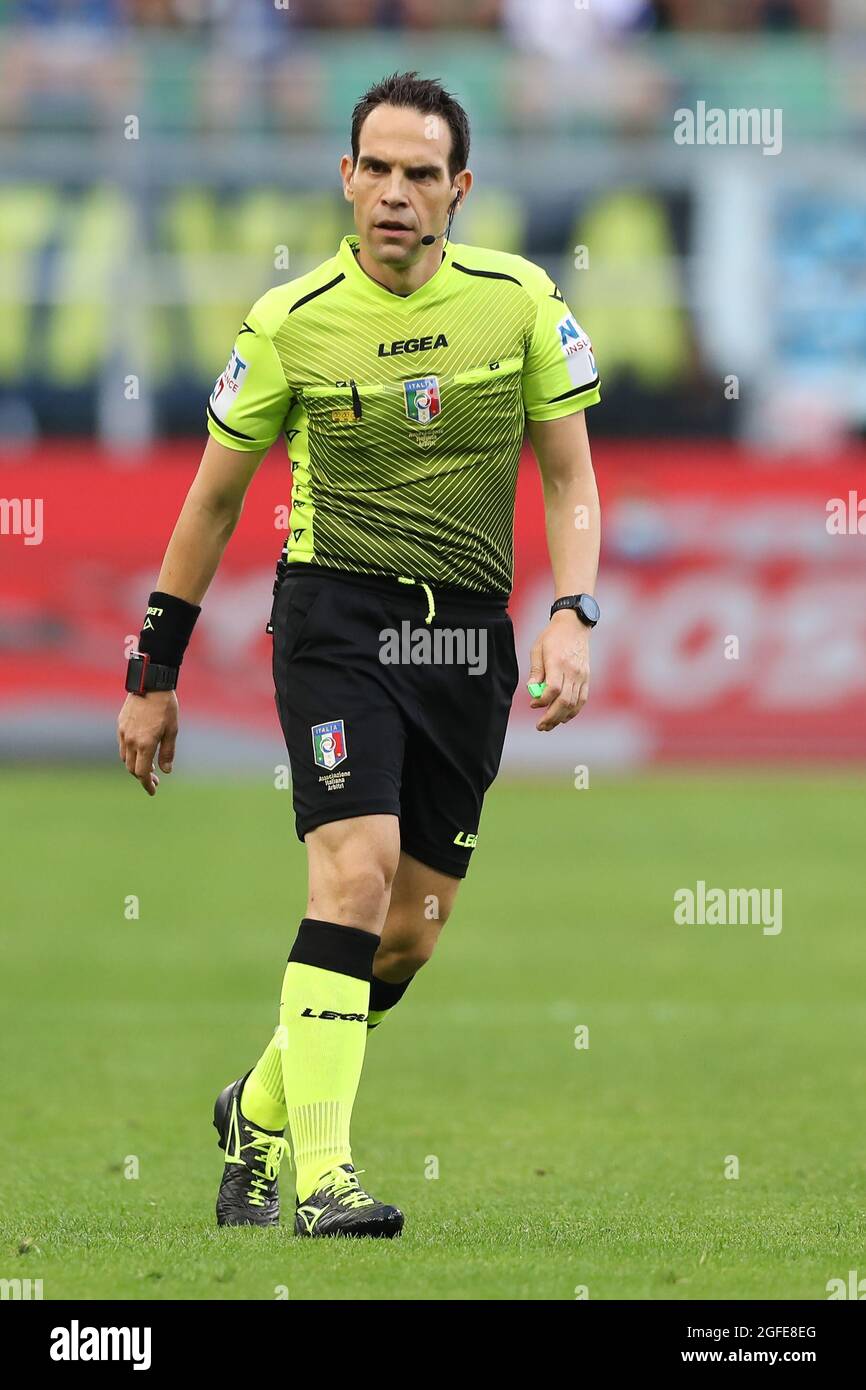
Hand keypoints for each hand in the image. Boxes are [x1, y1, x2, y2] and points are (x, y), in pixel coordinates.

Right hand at [117, 690, 178, 795]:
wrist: (150, 685)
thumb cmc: (165, 707)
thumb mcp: (172, 730)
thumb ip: (167, 752)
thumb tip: (165, 771)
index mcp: (145, 744)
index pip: (142, 772)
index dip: (147, 784)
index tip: (153, 790)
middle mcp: (131, 741)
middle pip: (132, 768)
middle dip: (142, 777)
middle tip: (155, 780)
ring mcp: (123, 733)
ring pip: (125, 758)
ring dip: (135, 765)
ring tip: (149, 765)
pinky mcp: (120, 725)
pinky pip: (122, 746)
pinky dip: (130, 754)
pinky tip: (140, 751)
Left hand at [527, 611, 589, 731]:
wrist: (575, 625)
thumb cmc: (552, 637)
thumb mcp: (537, 650)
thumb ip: (535, 672)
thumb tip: (532, 692)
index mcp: (558, 662)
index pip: (553, 689)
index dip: (542, 701)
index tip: (533, 705)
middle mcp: (572, 671)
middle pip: (564, 700)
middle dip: (551, 717)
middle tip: (540, 726)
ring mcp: (582, 675)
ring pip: (574, 703)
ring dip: (561, 717)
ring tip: (549, 725)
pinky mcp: (587, 678)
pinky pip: (582, 699)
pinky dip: (573, 711)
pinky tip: (563, 717)